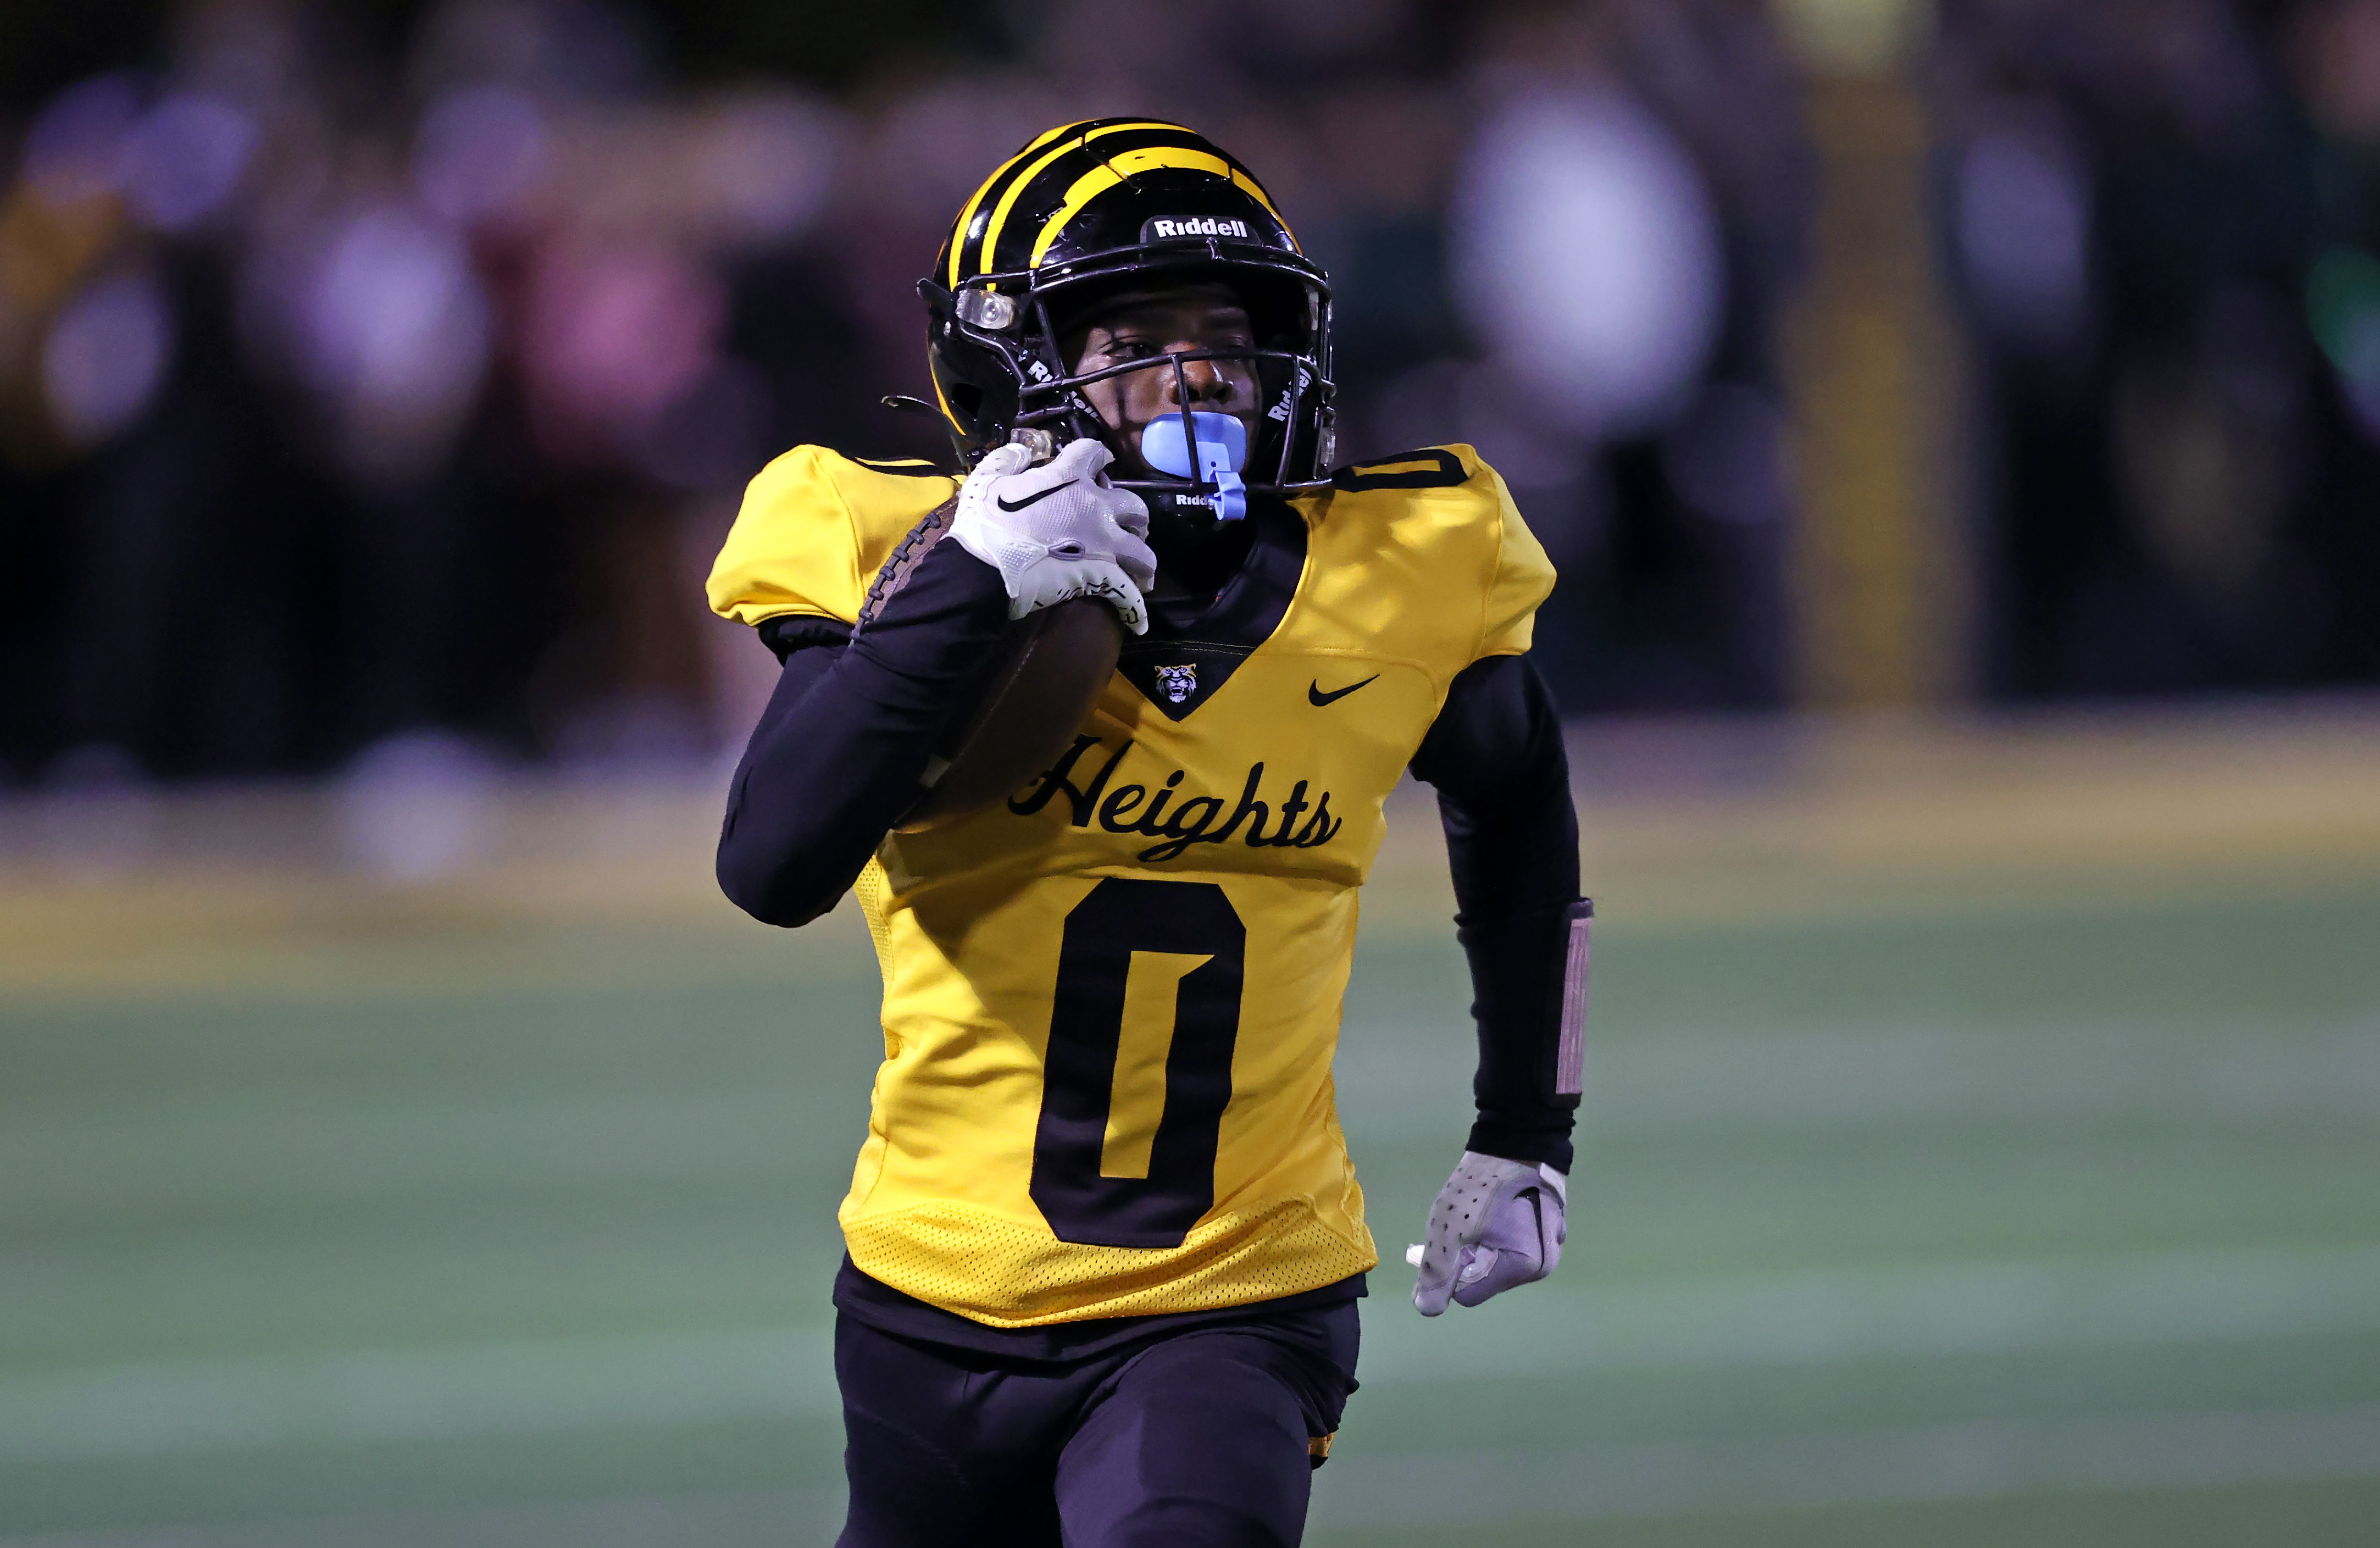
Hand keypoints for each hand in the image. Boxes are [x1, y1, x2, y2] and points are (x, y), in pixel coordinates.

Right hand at [948, 437, 1155, 634]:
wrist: (983, 568)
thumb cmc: (985, 523)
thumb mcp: (986, 480)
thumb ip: (1008, 461)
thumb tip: (1022, 451)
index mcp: (1069, 477)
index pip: (1094, 453)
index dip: (1098, 455)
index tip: (1101, 461)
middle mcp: (1096, 507)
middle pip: (1134, 504)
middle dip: (1133, 515)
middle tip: (1127, 524)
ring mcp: (1104, 543)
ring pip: (1142, 552)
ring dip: (1142, 560)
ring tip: (1139, 570)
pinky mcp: (1101, 577)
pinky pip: (1128, 594)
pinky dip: (1134, 608)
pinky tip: (1138, 620)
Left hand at [1407, 1151, 1566, 1315]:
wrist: (1516, 1138)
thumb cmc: (1482, 1184)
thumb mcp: (1449, 1228)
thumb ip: (1436, 1272)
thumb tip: (1426, 1309)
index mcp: (1524, 1268)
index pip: (1468, 1294)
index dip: (1450, 1268)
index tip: (1451, 1237)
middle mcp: (1542, 1266)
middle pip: (1484, 1280)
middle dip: (1465, 1259)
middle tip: (1459, 1223)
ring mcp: (1549, 1247)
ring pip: (1496, 1264)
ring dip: (1479, 1246)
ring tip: (1475, 1213)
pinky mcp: (1547, 1228)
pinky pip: (1511, 1245)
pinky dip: (1495, 1234)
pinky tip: (1492, 1209)